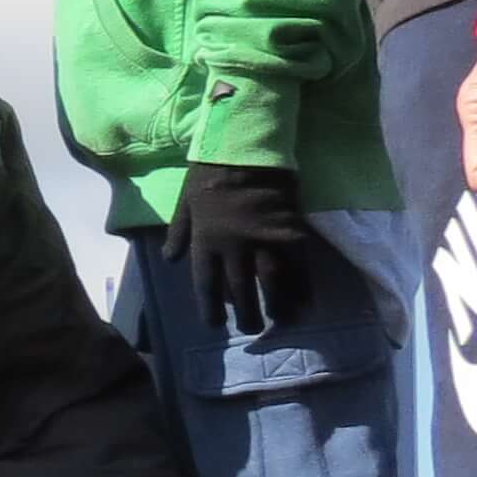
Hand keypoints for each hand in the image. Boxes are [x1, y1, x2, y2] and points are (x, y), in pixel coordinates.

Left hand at [164, 162, 316, 329]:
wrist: (244, 147)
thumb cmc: (209, 171)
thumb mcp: (184, 201)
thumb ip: (178, 232)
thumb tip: (170, 259)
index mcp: (205, 241)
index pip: (206, 283)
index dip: (210, 307)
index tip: (214, 324)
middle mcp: (233, 246)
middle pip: (241, 289)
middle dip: (246, 313)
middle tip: (252, 329)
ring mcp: (264, 240)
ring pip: (272, 283)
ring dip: (277, 306)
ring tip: (281, 321)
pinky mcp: (290, 230)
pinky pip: (298, 265)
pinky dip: (303, 286)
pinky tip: (306, 302)